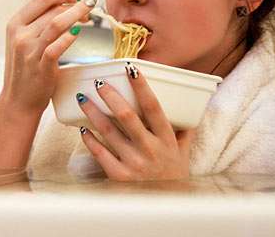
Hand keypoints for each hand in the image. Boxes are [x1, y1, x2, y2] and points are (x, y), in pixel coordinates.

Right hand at [0, 0, 94, 114]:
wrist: (18, 99)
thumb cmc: (26, 67)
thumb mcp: (27, 36)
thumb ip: (42, 12)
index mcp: (15, 23)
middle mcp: (19, 34)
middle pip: (51, 6)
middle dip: (74, 2)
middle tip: (88, 7)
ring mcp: (28, 50)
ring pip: (56, 23)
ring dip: (77, 15)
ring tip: (89, 16)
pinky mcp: (40, 65)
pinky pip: (57, 45)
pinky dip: (70, 37)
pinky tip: (79, 34)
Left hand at [77, 62, 195, 180]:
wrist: (165, 205)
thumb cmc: (172, 175)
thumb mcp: (182, 152)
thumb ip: (184, 130)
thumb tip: (192, 106)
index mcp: (167, 140)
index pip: (154, 108)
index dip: (142, 87)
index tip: (131, 69)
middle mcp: (151, 150)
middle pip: (127, 117)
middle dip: (111, 96)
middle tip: (98, 82)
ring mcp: (133, 164)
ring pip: (109, 132)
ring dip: (93, 113)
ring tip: (83, 98)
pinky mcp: (119, 176)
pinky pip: (100, 153)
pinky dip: (90, 139)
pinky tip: (82, 128)